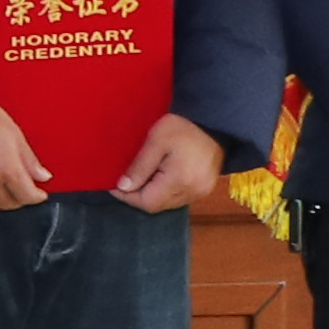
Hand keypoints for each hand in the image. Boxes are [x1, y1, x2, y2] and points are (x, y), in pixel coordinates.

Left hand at [111, 113, 225, 213]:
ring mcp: (201, 192)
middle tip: (125, 180)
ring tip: (141, 177)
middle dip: (137, 195)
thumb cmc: (184, 127)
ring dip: (151, 194)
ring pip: (167, 204)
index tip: (114, 184)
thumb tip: (123, 187)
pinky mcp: (205, 189)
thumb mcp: (156, 141)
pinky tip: (159, 177)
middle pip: (156, 205)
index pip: (147, 202)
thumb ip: (139, 166)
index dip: (127, 197)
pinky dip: (165, 192)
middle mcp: (193, 192)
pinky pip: (179, 198)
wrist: (215, 123)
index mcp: (180, 181)